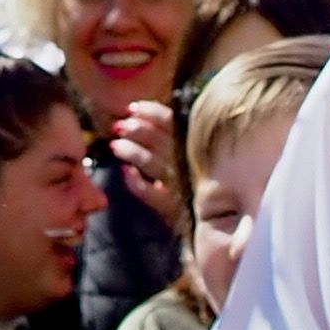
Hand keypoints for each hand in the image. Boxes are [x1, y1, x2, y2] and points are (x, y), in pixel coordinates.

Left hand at [107, 97, 181, 229]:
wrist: (214, 220)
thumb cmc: (193, 179)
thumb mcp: (187, 152)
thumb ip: (168, 134)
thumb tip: (135, 113)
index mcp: (194, 144)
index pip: (172, 121)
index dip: (150, 113)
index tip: (132, 109)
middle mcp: (188, 162)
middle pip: (160, 139)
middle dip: (137, 129)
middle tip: (120, 126)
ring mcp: (180, 185)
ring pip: (151, 163)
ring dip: (131, 152)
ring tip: (115, 146)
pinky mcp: (171, 207)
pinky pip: (150, 194)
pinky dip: (136, 183)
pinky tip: (126, 173)